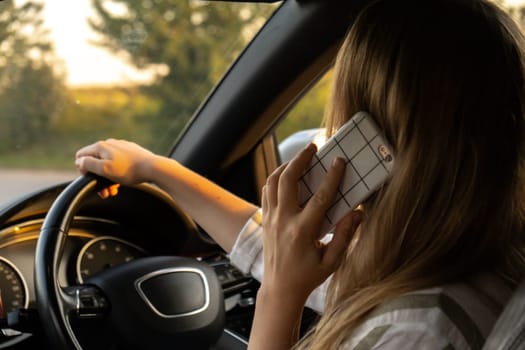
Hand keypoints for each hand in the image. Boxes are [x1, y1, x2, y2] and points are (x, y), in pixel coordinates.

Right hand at [75, 139, 155, 195]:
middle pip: (95, 162)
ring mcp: (121, 147)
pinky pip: (118, 164)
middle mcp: (110, 143)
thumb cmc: (129, 170)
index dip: (82, 170)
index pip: (81, 155)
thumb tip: (79, 161)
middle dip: (97, 178)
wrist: (153, 168)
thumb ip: (88, 164)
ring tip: (113, 190)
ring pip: (107, 165)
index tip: (91, 180)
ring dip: (107, 179)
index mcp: (101, 146)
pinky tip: (121, 183)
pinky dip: (117, 174)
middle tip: (104, 192)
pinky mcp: (131, 152)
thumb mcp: (104, 169)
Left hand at [260, 143, 361, 301]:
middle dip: (300, 159)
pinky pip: (267, 191)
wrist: (279, 289)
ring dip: (286, 165)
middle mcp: (284, 221)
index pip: (319, 197)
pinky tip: (286, 175)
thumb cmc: (307, 277)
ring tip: (300, 158)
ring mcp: (271, 219)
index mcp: (303, 231)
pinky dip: (276, 178)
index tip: (339, 161)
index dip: (332, 177)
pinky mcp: (265, 220)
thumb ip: (344, 237)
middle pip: (288, 180)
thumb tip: (357, 214)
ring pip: (273, 182)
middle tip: (313, 148)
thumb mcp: (332, 262)